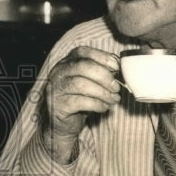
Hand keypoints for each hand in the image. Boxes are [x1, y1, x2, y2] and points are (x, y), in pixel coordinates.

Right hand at [42, 46, 120, 160]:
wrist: (63, 123)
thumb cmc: (80, 99)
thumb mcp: (90, 82)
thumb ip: (101, 71)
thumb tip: (118, 67)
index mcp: (67, 62)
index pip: (83, 52)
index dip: (102, 57)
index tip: (116, 67)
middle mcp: (59, 72)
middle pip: (83, 66)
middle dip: (104, 77)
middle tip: (116, 88)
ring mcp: (57, 88)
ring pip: (81, 84)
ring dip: (102, 92)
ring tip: (113, 99)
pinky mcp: (58, 105)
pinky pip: (80, 102)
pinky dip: (97, 104)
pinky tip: (103, 108)